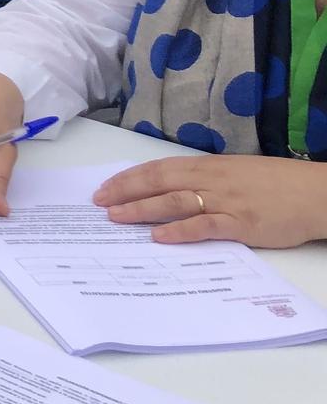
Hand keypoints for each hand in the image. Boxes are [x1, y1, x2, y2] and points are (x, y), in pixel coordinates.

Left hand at [94, 155, 326, 247]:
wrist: (315, 193)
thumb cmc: (275, 184)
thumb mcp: (234, 173)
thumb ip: (203, 180)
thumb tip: (170, 189)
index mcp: (207, 167)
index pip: (157, 169)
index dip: (128, 179)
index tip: (104, 188)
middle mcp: (211, 180)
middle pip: (158, 182)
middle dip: (125, 192)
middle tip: (98, 203)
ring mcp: (225, 201)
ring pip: (174, 201)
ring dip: (142, 209)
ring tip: (117, 217)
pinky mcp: (242, 223)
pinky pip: (205, 226)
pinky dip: (179, 230)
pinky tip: (159, 236)